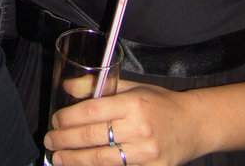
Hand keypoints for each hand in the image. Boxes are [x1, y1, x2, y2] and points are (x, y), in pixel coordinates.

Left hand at [44, 80, 199, 165]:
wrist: (194, 125)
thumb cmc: (160, 102)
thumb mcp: (132, 87)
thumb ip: (98, 87)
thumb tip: (67, 87)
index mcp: (134, 103)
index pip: (93, 111)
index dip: (70, 118)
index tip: (55, 121)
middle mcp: (140, 128)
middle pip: (93, 137)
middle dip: (66, 141)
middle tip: (50, 141)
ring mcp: (147, 153)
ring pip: (102, 160)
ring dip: (76, 160)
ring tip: (59, 158)